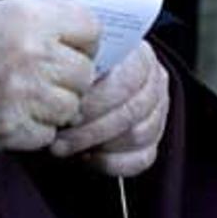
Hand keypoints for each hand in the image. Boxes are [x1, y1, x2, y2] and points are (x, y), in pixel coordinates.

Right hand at [0, 0, 99, 152]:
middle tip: (46, 72)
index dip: (83, 38)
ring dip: (55, 103)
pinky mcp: (9, 130)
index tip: (72, 44)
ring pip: (69, 106)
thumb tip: (73, 32)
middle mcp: (30, 55)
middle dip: (70, 74)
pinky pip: (46, 134)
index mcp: (27, 17)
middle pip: (84, 72)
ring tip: (27, 93)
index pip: (91, 29)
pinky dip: (36, 128)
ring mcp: (21, 96)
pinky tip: (13, 111)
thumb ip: (36, 19)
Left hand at [49, 43, 168, 177]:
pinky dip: (111, 162)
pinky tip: (87, 156)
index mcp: (140, 55)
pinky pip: (140, 159)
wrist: (80, 83)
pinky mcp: (152, 141)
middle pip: (132, 110)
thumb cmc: (75, 70)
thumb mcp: (75, 57)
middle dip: (91, 128)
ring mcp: (157, 112)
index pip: (128, 79)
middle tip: (60, 137)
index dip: (97, 100)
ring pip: (137, 136)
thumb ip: (76, 65)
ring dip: (97, 145)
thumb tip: (65, 80)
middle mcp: (154, 82)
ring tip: (66, 146)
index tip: (69, 112)